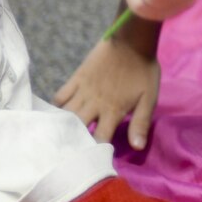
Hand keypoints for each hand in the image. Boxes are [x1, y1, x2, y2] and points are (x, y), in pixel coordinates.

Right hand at [55, 32, 162, 148]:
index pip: (100, 138)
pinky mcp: (77, 78)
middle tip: (67, 154)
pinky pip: (60, 96)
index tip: (91, 161)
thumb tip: (137, 147)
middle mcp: (95, 103)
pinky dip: (55, 107)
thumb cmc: (143, 70)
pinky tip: (53, 115)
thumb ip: (140, 123)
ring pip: (66, 114)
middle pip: (77, 128)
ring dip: (62, 126)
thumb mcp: (148, 98)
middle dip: (73, 142)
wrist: (131, 40)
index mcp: (113, 110)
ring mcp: (83, 90)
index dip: (95, 151)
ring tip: (56, 139)